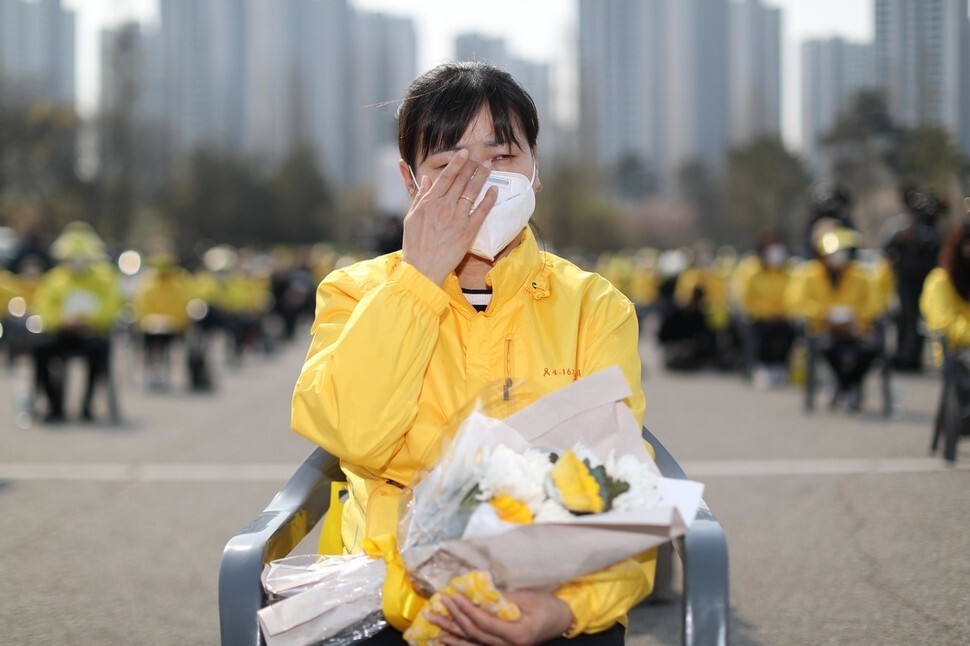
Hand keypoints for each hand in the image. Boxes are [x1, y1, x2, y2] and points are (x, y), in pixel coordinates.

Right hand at [402, 149, 497, 285]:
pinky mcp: (468, 231)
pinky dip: (488, 199)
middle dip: (471, 166)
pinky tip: (494, 190)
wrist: (423, 268)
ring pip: (472, 192)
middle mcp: (444, 207)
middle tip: (480, 156)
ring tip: (488, 166)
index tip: (464, 153)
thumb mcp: (411, 217)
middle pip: (461, 181)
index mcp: (429, 202)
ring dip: (481, 177)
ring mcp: (457, 218)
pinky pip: (481, 211)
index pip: (446, 177)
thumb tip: (427, 180)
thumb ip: (420, 197)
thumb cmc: (414, 244)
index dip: (457, 163)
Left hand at [430, 589, 573, 645]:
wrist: (563, 620)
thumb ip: (503, 596)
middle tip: (438, 604)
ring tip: (433, 623)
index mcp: (516, 634)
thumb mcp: (528, 597)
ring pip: (472, 643)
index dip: (466, 609)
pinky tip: (446, 638)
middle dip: (454, 618)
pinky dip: (460, 642)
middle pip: (474, 634)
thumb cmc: (548, 606)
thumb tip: (478, 589)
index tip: (452, 596)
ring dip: (451, 632)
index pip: (483, 623)